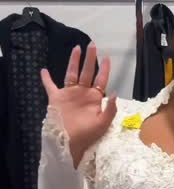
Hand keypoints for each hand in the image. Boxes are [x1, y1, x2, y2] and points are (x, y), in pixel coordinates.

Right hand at [41, 44, 116, 166]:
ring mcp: (69, 94)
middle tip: (92, 45)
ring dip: (74, 62)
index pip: (100, 80)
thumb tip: (115, 93)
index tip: (107, 58)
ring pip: (72, 74)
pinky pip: (50, 86)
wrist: (68, 143)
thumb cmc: (87, 135)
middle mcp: (82, 93)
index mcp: (94, 98)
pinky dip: (46, 79)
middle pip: (87, 72)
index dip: (104, 69)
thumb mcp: (102, 123)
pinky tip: (43, 70)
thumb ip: (110, 109)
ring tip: (77, 48)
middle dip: (90, 59)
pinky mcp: (56, 98)